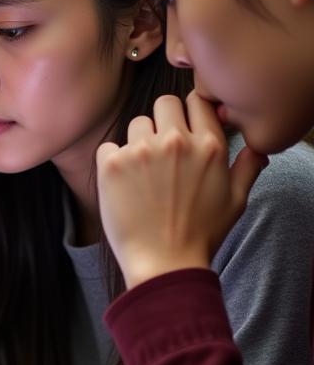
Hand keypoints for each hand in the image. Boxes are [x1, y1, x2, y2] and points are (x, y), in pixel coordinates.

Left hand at [96, 92, 267, 288]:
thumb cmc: (201, 234)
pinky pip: (108, 146)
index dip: (190, 112)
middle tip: (161, 150)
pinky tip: (123, 185)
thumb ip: (246, 167)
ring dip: (138, 142)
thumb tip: (256, 147)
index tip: (184, 127)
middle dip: (163, 121)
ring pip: (136, 124)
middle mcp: (175, 142)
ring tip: (143, 174)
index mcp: (208, 145)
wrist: (164, 263)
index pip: (197, 101)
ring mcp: (141, 151)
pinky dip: (112, 161)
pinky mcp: (112, 164)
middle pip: (164, 104)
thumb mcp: (236, 201)